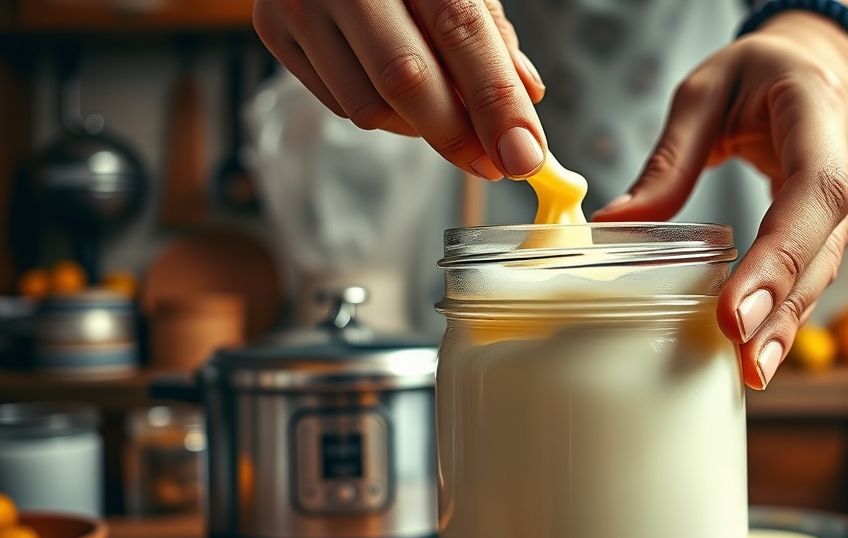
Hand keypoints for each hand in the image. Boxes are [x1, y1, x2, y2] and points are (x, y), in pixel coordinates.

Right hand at [254, 0, 546, 178]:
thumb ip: (490, 36)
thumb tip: (526, 100)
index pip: (459, 32)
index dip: (495, 103)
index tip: (523, 158)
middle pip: (406, 79)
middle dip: (457, 135)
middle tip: (491, 163)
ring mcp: (300, 3)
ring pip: (369, 106)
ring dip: (417, 126)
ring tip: (440, 108)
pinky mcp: (272, 30)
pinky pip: (339, 104)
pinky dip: (381, 113)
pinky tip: (392, 88)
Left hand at [593, 12, 847, 389]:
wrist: (817, 68)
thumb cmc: (762, 73)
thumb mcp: (707, 93)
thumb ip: (668, 159)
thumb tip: (614, 223)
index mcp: (819, 125)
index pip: (812, 197)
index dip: (778, 258)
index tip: (735, 310)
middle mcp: (842, 176)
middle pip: (819, 254)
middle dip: (781, 311)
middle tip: (742, 361)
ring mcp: (839, 213)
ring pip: (817, 277)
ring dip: (785, 327)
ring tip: (749, 373)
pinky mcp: (822, 237)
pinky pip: (806, 280)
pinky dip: (783, 317)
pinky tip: (755, 355)